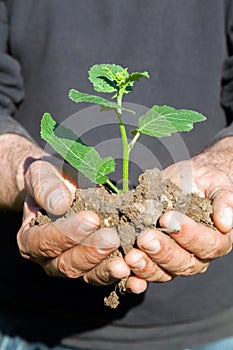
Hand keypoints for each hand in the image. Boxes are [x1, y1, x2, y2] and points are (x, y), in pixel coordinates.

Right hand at [17, 160, 129, 284]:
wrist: (64, 185)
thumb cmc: (50, 180)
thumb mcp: (42, 175)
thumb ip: (45, 188)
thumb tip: (59, 205)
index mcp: (31, 239)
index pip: (45, 242)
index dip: (67, 233)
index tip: (91, 219)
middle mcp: (49, 259)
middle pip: (67, 264)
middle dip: (91, 251)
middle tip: (112, 237)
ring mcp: (73, 266)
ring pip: (88, 275)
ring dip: (108, 269)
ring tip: (127, 260)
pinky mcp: (94, 267)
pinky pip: (107, 276)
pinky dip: (123, 278)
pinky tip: (138, 276)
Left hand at [124, 160, 232, 292]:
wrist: (183, 183)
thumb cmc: (201, 183)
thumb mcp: (215, 183)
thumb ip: (224, 199)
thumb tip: (226, 222)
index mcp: (216, 239)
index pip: (207, 244)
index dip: (189, 234)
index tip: (169, 219)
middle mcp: (197, 255)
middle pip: (184, 263)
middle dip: (163, 251)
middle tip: (145, 237)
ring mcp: (175, 261)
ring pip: (164, 272)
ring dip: (146, 266)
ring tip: (131, 255)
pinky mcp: (155, 260)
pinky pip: (146, 274)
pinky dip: (134, 276)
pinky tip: (123, 269)